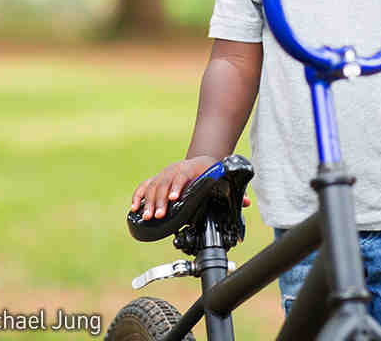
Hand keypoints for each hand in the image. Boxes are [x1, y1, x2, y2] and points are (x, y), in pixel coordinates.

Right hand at [130, 156, 250, 219]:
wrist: (201, 162)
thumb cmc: (211, 174)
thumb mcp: (221, 178)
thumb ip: (233, 191)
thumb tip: (246, 203)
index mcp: (191, 169)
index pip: (182, 175)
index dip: (178, 186)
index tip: (175, 198)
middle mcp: (175, 170)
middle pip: (165, 183)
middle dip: (161, 200)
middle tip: (159, 216)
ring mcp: (164, 174)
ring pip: (153, 186)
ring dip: (149, 202)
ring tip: (148, 217)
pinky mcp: (156, 180)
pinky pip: (144, 186)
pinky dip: (138, 196)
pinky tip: (134, 208)